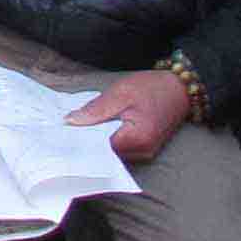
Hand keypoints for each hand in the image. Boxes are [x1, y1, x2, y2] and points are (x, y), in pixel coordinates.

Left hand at [66, 67, 197, 162]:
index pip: (99, 148)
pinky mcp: (145, 148)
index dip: (79, 141)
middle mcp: (142, 152)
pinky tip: (97, 128)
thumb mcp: (120, 92)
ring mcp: (145, 152)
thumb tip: (70, 122)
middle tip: (63, 130)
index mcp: (136, 139)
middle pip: (105, 153)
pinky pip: (121, 147)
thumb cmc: (152, 87)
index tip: (60, 134)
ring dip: (96, 140)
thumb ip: (95, 110)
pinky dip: (108, 138)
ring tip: (77, 127)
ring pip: (112, 151)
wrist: (180, 88)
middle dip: (85, 142)